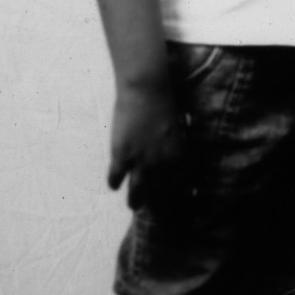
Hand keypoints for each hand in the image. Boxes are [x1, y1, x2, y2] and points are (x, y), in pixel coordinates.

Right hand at [108, 78, 185, 211]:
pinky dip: (115, 182)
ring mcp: (140, 163)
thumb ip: (176, 146)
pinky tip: (115, 183)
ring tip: (134, 205)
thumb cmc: (166, 102)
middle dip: (156, 204)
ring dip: (135, 201)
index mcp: (178, 157)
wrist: (147, 89)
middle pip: (159, 195)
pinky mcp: (121, 156)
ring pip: (137, 194)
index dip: (176, 195)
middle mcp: (161, 165)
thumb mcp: (177, 128)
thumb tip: (174, 156)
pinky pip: (116, 179)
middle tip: (152, 205)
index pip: (179, 186)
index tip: (173, 200)